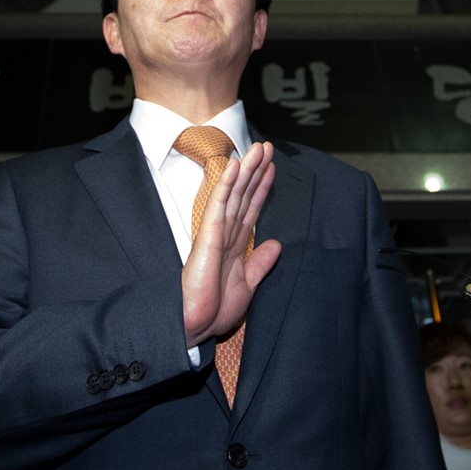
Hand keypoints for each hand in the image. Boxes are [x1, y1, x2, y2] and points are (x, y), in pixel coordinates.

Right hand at [181, 141, 281, 346]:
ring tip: (257, 147)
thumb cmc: (214, 309)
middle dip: (256, 170)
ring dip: (246, 169)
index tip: (272, 167)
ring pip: (234, 192)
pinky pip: (219, 204)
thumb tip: (276, 244)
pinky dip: (226, 184)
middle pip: (244, 193)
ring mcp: (216, 231)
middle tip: (266, 146)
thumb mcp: (248, 285)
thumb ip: (260, 263)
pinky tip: (233, 166)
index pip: (252, 208)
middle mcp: (226, 232)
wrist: (195, 324)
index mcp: (235, 244)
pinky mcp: (207, 234)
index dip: (262, 187)